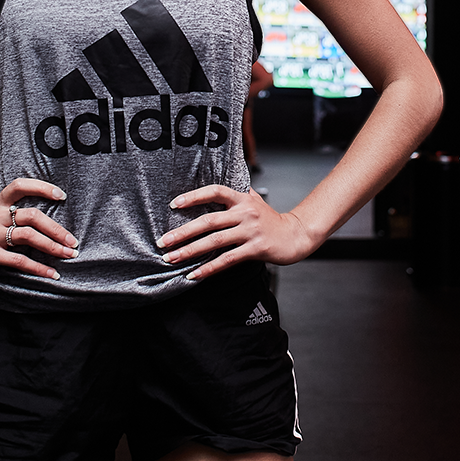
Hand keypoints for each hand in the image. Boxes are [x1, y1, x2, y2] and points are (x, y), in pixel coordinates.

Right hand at [0, 178, 75, 279]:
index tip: (61, 196)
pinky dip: (38, 268)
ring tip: (68, 255)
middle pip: (32, 216)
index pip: (20, 186)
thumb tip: (41, 215)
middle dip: (57, 229)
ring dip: (53, 247)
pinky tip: (51, 273)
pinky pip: (18, 260)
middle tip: (73, 241)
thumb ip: (9, 212)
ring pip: (28, 236)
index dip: (42, 187)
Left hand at [158, 185, 322, 280]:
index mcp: (242, 199)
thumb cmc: (271, 220)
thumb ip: (236, 193)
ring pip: (215, 241)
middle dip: (182, 232)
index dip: (193, 197)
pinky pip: (227, 260)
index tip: (173, 205)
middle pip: (208, 221)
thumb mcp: (255, 201)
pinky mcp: (256, 249)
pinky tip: (194, 274)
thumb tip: (215, 186)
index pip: (214, 191)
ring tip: (172, 258)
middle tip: (163, 241)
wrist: (296, 235)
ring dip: (190, 251)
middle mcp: (245, 213)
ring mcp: (251, 231)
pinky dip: (209, 268)